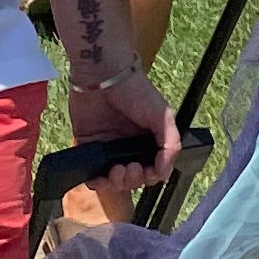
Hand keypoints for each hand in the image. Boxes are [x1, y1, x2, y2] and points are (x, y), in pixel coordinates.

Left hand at [67, 64, 182, 185]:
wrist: (103, 76)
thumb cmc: (135, 90)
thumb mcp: (163, 116)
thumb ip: (170, 145)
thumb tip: (164, 172)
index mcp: (148, 140)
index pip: (152, 169)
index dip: (151, 176)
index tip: (148, 171)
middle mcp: (129, 146)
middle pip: (133, 178)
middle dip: (134, 179)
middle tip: (131, 168)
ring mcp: (108, 148)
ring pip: (113, 180)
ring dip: (117, 183)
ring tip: (117, 171)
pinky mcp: (88, 146)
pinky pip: (92, 173)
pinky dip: (97, 181)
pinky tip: (101, 177)